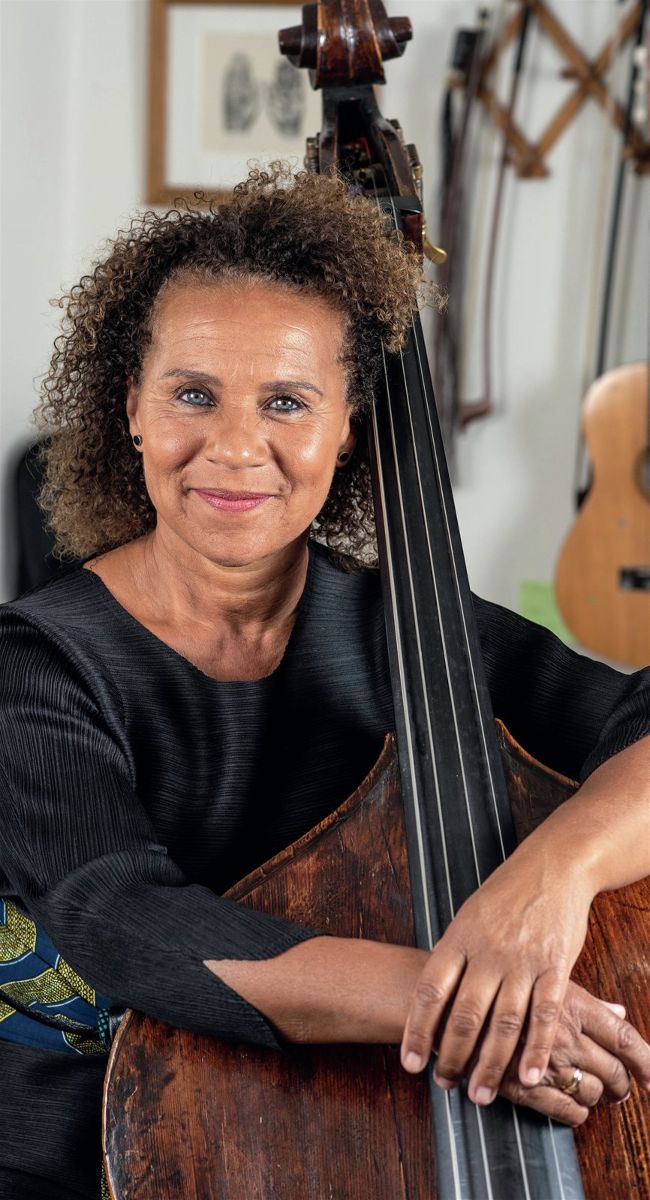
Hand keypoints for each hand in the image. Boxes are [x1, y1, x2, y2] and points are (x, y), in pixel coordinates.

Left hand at [400, 838, 594, 1094]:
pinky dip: (537, 1050)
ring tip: (481, 1095)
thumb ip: (453, 955)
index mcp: (459, 938)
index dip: (417, 1030)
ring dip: (491, 1065)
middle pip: (465, 1015)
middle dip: (452, 1056)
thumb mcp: (468, 916)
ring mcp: (522, 961)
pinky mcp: (555, 967)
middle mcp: (488, 952)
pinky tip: (529, 1077)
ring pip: (503, 1023)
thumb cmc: (506, 894)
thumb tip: (431, 997)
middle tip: (445, 1084)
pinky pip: (545, 1015)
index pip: (431, 991)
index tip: (410, 1062)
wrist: (553, 866)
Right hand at [486, 986, 649, 1124]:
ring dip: (596, 1097)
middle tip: (621, 1088)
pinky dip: (574, 1113)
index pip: (622, 1035)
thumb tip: (617, 1009)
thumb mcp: (543, 973)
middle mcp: (561, 1030)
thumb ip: (585, 998)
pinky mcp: (519, 1084)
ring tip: (590, 1093)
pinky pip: (563, 1109)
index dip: (645, 1061)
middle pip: (612, 1069)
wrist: (439, 992)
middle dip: (622, 1085)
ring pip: (591, 1090)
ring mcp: (541, 1059)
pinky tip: (570, 1106)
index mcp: (571, 1000)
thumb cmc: (493, 982)